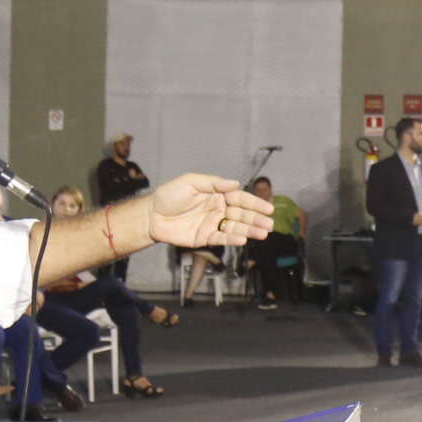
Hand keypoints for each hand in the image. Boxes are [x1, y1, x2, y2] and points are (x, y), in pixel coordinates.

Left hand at [147, 173, 271, 249]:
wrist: (151, 215)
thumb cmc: (169, 195)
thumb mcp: (190, 182)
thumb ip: (213, 183)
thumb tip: (235, 183)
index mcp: (217, 194)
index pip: (240, 198)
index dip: (255, 204)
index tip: (268, 208)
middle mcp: (218, 209)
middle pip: (242, 215)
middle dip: (257, 219)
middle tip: (270, 224)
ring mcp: (213, 224)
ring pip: (235, 228)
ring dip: (250, 231)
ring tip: (263, 234)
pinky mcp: (205, 238)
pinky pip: (222, 239)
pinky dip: (232, 239)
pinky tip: (243, 239)